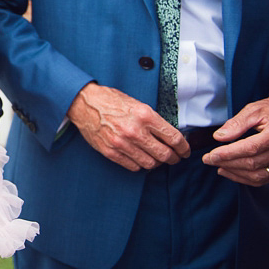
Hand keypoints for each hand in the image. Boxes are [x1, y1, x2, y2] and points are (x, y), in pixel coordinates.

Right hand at [66, 83, 189, 170]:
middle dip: (174, 158)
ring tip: (157, 158)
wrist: (84, 103)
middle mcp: (135, 131)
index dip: (184, 148)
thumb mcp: (138, 104)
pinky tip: (140, 157)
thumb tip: (171, 136)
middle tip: (175, 158)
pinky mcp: (110, 152)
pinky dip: (140, 164)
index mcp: (145, 115)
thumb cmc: (111, 101)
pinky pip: (133, 166)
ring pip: (151, 164)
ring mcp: (122, 143)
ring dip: (157, 163)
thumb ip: (154, 120)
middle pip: (165, 155)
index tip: (185, 151)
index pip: (174, 138)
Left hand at [203, 96, 268, 185]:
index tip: (211, 155)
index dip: (229, 153)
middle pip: (252, 163)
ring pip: (257, 175)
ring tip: (217, 165)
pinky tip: (230, 171)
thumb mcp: (256, 110)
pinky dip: (244, 178)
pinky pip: (263, 179)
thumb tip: (219, 136)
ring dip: (234, 173)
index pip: (250, 148)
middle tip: (207, 159)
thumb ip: (237, 123)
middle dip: (227, 163)